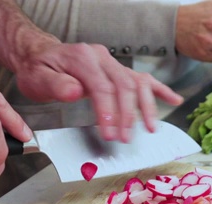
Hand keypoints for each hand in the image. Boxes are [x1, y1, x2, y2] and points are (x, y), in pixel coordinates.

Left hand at [12, 42, 183, 142]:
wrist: (40, 57)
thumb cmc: (38, 71)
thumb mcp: (37, 78)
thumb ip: (56, 85)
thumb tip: (75, 91)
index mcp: (82, 58)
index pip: (102, 87)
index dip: (109, 112)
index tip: (111, 134)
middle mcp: (101, 57)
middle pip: (124, 85)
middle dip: (128, 115)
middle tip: (125, 138)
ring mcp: (112, 63)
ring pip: (137, 83)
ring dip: (146, 107)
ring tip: (150, 128)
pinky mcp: (118, 70)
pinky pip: (143, 79)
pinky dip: (160, 90)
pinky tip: (174, 100)